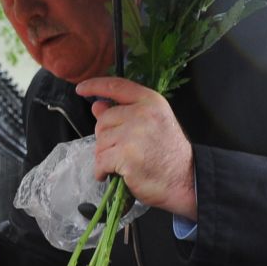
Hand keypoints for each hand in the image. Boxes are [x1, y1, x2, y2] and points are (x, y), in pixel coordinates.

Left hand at [76, 76, 198, 219]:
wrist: (185, 180)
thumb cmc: (168, 154)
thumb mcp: (152, 124)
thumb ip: (125, 113)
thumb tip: (97, 105)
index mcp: (150, 101)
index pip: (117, 86)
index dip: (95, 85)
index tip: (81, 88)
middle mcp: (142, 113)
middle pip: (103, 120)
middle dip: (105, 138)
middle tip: (121, 152)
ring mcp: (134, 134)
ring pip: (100, 142)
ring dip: (105, 157)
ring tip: (122, 164)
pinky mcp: (126, 156)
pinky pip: (101, 161)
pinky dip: (102, 171)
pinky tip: (114, 174)